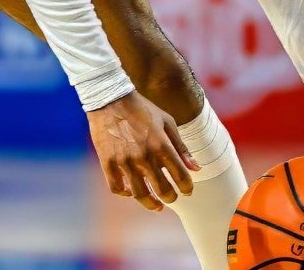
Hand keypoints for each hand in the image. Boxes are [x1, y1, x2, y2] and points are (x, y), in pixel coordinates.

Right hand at [87, 91, 199, 211]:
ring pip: (140, 194)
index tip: (188, 190)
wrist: (111, 99)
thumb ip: (182, 147)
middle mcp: (144, 156)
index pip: (180, 176)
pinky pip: (116, 188)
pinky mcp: (107, 162)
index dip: (187, 187)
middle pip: (162, 190)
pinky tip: (131, 192)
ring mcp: (124, 161)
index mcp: (161, 145)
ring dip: (150, 203)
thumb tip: (196, 168)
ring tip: (156, 205)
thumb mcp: (167, 122)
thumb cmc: (142, 109)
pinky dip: (125, 193)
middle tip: (172, 198)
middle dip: (171, 198)